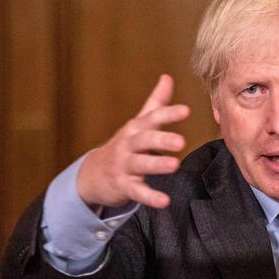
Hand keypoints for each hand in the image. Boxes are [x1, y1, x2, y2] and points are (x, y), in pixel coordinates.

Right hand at [77, 74, 189, 209]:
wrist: (92, 173)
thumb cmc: (125, 144)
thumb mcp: (138, 122)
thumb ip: (156, 102)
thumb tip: (168, 77)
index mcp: (136, 128)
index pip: (153, 118)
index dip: (168, 114)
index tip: (186, 110)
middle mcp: (129, 145)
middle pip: (145, 140)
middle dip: (161, 140)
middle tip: (180, 141)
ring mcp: (125, 165)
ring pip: (141, 165)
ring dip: (157, 165)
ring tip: (175, 165)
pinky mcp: (123, 186)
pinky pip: (137, 192)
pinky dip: (150, 197)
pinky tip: (164, 202)